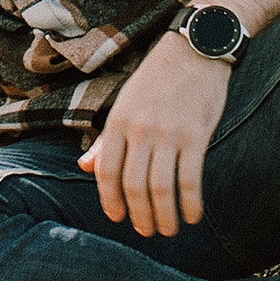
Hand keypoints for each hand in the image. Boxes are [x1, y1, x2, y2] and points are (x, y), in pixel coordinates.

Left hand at [77, 40, 228, 239]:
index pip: (107, 171)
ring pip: (162, 188)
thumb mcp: (124, 104)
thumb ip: (106, 139)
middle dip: (139, 215)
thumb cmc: (157, 79)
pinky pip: (190, 179)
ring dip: (164, 216)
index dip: (110, 200)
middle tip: (146, 231)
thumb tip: (84, 168)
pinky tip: (192, 216)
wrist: (193, 49)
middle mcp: (140, 129)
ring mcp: (168, 133)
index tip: (117, 218)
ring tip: (168, 230)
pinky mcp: (195, 135)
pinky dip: (190, 203)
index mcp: (118, 121)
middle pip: (134, 185)